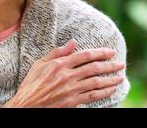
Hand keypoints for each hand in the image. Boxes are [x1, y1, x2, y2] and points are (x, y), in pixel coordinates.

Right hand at [4, 40, 124, 107]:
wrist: (27, 105)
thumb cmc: (31, 84)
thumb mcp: (39, 64)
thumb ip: (57, 53)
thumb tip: (72, 42)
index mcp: (59, 64)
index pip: (84, 55)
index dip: (100, 52)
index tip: (110, 52)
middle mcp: (66, 75)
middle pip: (93, 67)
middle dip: (109, 65)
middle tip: (120, 63)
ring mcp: (70, 89)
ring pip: (96, 82)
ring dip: (110, 78)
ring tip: (120, 76)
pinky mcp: (72, 101)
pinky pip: (93, 95)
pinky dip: (104, 92)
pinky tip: (111, 89)